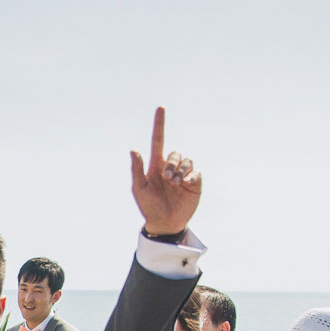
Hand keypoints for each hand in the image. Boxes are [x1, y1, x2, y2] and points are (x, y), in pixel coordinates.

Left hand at [128, 106, 201, 236]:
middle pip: (174, 153)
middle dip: (171, 163)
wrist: (165, 222)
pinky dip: (191, 176)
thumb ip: (137, 170)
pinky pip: (196, 172)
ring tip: (175, 184)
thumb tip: (133, 150)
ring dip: (180, 170)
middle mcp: (170, 167)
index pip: (158, 140)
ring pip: (186, 160)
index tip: (161, 108)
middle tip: (167, 177)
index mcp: (155, 165)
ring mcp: (183, 174)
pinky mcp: (194, 182)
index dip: (159, 124)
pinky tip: (185, 185)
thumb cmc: (149, 206)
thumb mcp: (139, 189)